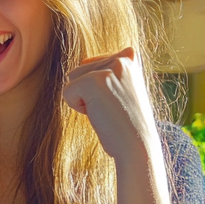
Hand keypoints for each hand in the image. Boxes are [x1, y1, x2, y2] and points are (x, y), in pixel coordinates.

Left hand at [62, 47, 158, 164]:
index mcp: (130, 57)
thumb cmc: (128, 124)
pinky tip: (100, 115)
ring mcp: (108, 69)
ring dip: (84, 99)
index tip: (119, 102)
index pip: (93, 64)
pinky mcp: (93, 82)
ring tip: (107, 111)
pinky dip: (78, 108)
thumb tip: (84, 61)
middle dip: (90, 93)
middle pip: (80, 70)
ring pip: (72, 79)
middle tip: (113, 109)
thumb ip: (111, 73)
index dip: (99, 89)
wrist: (137, 146)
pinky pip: (67, 92)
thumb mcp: (126, 89)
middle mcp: (121, 58)